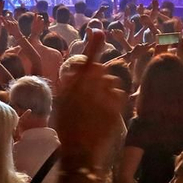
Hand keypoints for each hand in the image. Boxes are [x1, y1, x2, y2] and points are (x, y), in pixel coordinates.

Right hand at [53, 32, 123, 164]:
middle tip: (92, 90)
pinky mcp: (116, 108)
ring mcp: (105, 99)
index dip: (93, 45)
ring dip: (107, 88)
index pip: (87, 61)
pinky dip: (115, 98)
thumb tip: (80, 68)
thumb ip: (70, 83)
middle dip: (98, 76)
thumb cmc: (68, 128)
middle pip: (101, 70)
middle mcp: (91, 90)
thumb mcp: (62, 103)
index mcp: (75, 87)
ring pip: (111, 82)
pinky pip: (119, 94)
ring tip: (98, 103)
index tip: (98, 31)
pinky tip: (107, 109)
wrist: (80, 150)